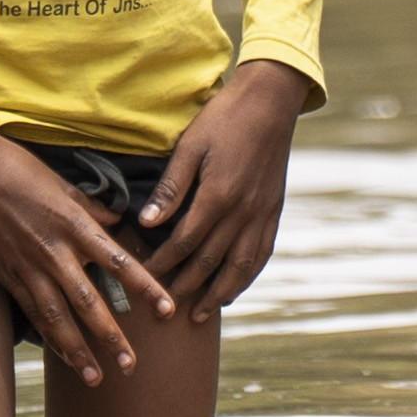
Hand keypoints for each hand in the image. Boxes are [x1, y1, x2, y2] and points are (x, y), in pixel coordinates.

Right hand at [0, 98, 166, 379]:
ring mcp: (28, 267)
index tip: (168, 310)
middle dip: (111, 337)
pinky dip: (50, 337)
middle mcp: (54, 251)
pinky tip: (64, 357)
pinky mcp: (7, 274)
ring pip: (58, 318)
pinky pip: (33, 313)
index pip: (119, 262)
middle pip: (89, 303)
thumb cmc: (19, 168)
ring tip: (96, 379)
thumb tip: (118, 222)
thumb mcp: (64, 183)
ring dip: (78, 351)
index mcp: (75, 224)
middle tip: (131, 366)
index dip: (146, 288)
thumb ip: (92, 208)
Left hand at [136, 60, 313, 317]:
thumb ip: (170, 189)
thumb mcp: (189, 147)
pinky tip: (234, 289)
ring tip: (200, 313)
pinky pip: (261, 253)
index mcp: (217, 196)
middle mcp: (242, 212)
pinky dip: (247, 276)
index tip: (142, 278)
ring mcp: (262, 214)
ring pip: (239, 266)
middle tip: (164, 309)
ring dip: (218, 293)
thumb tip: (146, 223)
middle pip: (209, 261)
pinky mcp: (274, 211)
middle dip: (185, 288)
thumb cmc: (223, 119)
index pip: (183, 243)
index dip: (161, 264)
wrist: (270, 102)